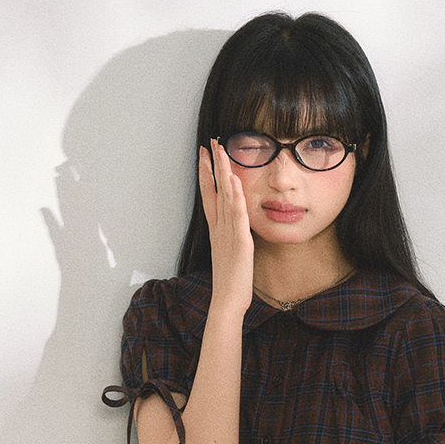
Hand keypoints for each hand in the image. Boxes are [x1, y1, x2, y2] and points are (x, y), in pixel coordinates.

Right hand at [198, 139, 253, 315]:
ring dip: (223, 173)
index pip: (210, 196)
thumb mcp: (229, 254)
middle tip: (210, 142)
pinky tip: (234, 181)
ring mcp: (228, 234)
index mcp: (217, 231)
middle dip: (212, 165)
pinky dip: (235, 197)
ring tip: (221, 151)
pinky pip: (237, 215)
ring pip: (225, 197)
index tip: (204, 154)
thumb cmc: (230, 282)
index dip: (206, 174)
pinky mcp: (240, 242)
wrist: (227, 301)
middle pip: (214, 190)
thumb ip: (229, 237)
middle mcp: (220, 228)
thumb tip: (231, 226)